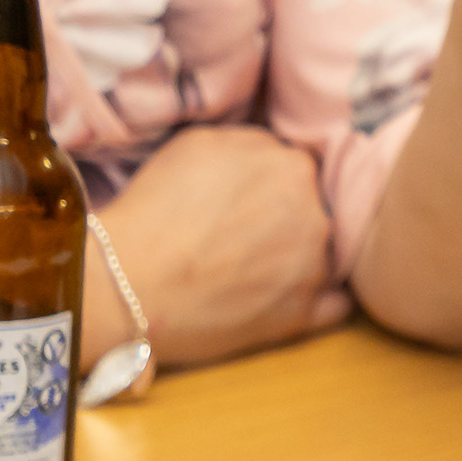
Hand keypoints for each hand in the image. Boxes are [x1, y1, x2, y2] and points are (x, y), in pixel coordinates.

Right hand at [99, 124, 350, 368]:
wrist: (126, 282)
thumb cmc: (155, 209)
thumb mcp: (201, 142)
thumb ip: (253, 142)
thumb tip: (275, 152)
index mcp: (296, 168)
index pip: (298, 171)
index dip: (269, 185)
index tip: (243, 200)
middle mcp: (317, 216)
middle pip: (312, 211)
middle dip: (284, 220)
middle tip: (240, 236)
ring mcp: (313, 270)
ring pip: (321, 254)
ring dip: (297, 258)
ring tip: (248, 270)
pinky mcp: (301, 317)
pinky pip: (335, 306)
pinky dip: (321, 301)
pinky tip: (291, 297)